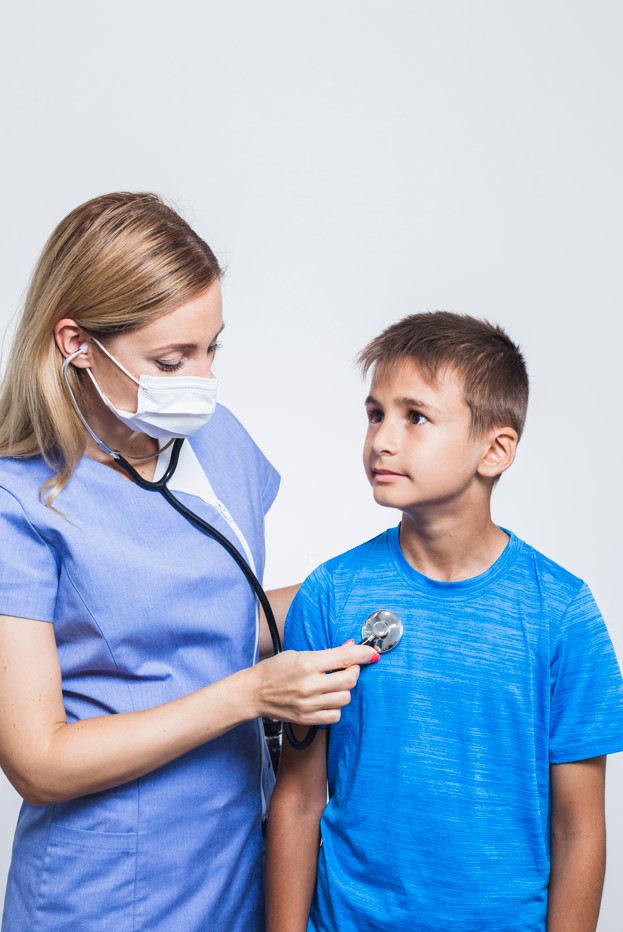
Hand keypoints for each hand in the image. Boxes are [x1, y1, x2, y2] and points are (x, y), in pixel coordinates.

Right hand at [251, 645, 378, 724]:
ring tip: (333, 684)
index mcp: (307, 664)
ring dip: (344, 690)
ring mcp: (309, 704)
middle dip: (353, 671)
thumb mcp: (298, 654)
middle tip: (347, 667)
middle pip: (349, 679)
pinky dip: (336, 707)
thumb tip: (351, 647)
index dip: (362, 654)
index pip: (344, 657)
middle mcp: (309, 685)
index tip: (372, 653)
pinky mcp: (307, 719)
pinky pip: (335, 715)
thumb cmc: (274, 670)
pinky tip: (327, 699)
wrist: (254, 692)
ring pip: (345, 698)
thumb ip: (326, 653)